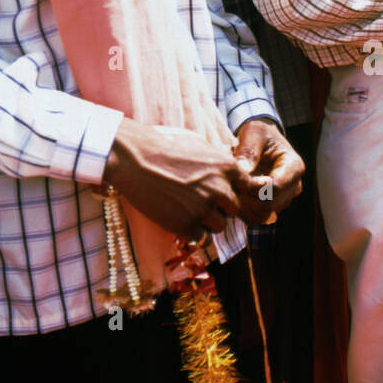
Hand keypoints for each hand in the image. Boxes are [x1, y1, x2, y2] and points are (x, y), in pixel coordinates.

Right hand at [103, 118, 245, 241]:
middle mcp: (219, 188)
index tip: (224, 191)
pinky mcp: (185, 224)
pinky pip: (201, 237)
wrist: (134, 158)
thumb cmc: (163, 146)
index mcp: (227, 166)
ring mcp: (203, 208)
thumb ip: (219, 161)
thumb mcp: (200, 145)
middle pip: (234, 209)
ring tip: (188, 209)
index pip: (248, 186)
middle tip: (201, 200)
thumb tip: (232, 170)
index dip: (235, 189)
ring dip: (207, 221)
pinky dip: (192, 232)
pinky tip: (179, 218)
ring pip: (220, 225)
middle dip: (221, 207)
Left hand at [232, 119, 304, 224]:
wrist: (261, 142)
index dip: (254, 188)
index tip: (237, 180)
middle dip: (246, 198)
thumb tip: (244, 169)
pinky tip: (235, 196)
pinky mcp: (273, 207)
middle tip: (228, 186)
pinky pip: (257, 218)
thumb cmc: (259, 134)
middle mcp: (293, 186)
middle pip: (270, 204)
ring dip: (243, 207)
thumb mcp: (254, 132)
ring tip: (231, 190)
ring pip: (263, 215)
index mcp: (294, 167)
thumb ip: (249, 149)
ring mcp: (284, 199)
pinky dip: (243, 212)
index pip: (276, 187)